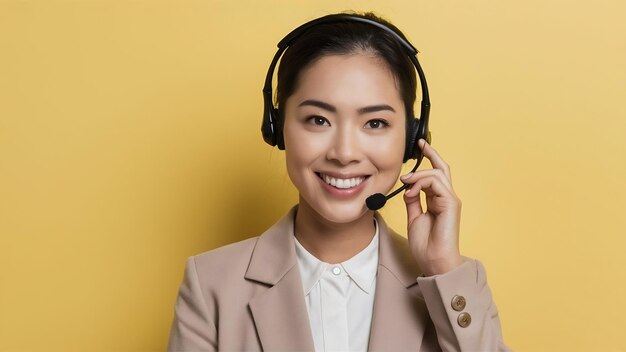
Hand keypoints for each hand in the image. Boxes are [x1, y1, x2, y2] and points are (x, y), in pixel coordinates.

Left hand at [401, 139, 462, 275]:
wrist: (434, 261)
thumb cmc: (426, 245)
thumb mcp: (414, 217)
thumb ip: (412, 201)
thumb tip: (408, 187)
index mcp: (438, 201)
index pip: (435, 175)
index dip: (429, 159)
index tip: (420, 147)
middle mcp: (446, 198)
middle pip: (441, 168)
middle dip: (431, 154)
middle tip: (419, 144)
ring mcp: (450, 200)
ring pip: (436, 174)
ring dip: (417, 175)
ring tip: (406, 183)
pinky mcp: (451, 203)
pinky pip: (436, 183)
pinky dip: (421, 183)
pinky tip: (411, 191)